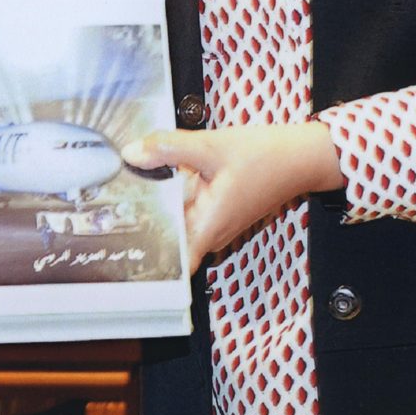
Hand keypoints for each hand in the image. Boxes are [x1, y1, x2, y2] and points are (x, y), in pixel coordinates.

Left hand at [123, 123, 342, 264]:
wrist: (300, 156)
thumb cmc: (265, 157)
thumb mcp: (211, 147)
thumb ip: (168, 148)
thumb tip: (133, 153)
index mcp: (208, 227)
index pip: (174, 268)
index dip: (149, 267)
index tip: (123, 256)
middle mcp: (211, 233)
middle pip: (167, 237)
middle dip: (144, 220)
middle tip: (115, 201)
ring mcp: (215, 223)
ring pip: (177, 219)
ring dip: (160, 203)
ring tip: (132, 181)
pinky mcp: (218, 210)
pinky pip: (189, 207)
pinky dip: (176, 194)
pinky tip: (162, 171)